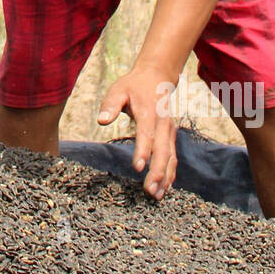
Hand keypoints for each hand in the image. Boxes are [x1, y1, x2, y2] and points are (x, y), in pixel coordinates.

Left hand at [97, 66, 177, 200]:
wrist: (156, 77)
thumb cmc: (133, 86)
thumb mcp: (118, 89)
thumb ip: (110, 104)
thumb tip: (101, 120)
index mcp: (149, 112)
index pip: (147, 134)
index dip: (143, 151)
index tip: (138, 168)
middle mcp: (163, 123)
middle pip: (162, 150)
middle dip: (157, 172)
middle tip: (150, 190)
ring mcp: (170, 131)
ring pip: (171, 156)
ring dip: (165, 177)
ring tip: (157, 195)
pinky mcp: (171, 136)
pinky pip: (173, 156)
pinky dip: (171, 173)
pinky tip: (166, 187)